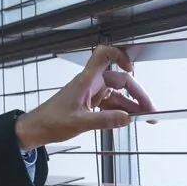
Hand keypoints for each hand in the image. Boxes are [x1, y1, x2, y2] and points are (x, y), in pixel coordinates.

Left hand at [14, 45, 156, 150]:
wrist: (36, 130)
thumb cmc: (51, 122)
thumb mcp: (80, 122)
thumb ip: (104, 120)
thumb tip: (128, 118)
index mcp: (86, 81)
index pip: (103, 56)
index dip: (119, 56)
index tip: (133, 68)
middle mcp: (90, 84)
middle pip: (120, 81)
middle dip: (137, 94)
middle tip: (151, 111)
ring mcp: (90, 94)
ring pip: (117, 95)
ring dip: (132, 106)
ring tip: (147, 118)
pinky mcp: (89, 104)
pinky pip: (110, 104)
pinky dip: (120, 111)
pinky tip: (129, 120)